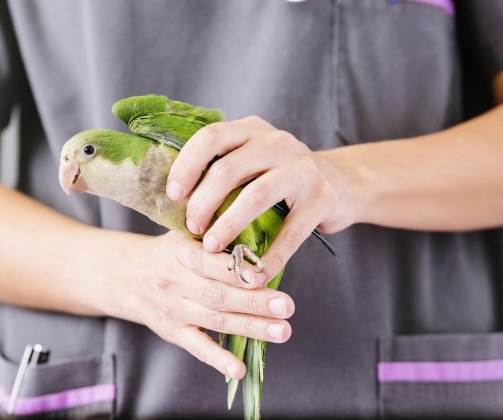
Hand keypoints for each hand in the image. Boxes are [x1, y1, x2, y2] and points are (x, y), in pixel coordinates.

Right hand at [116, 231, 293, 379]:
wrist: (129, 277)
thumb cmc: (170, 253)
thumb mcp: (184, 234)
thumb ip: (214, 234)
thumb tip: (257, 228)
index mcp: (179, 252)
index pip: (207, 262)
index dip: (235, 270)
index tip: (263, 273)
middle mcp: (174, 282)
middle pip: (217, 294)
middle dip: (254, 301)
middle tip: (286, 305)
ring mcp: (174, 310)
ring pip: (215, 320)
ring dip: (250, 327)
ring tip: (281, 331)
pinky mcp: (174, 333)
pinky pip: (198, 348)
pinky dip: (219, 360)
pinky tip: (239, 369)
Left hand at [166, 116, 357, 279]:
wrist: (341, 184)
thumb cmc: (280, 179)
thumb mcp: (253, 161)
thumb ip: (222, 169)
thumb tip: (175, 201)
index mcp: (252, 129)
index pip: (210, 137)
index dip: (186, 166)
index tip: (172, 195)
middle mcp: (277, 141)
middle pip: (228, 169)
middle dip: (202, 203)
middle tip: (191, 228)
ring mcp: (303, 168)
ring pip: (255, 196)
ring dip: (228, 226)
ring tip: (212, 247)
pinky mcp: (322, 198)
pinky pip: (289, 232)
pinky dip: (268, 256)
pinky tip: (252, 273)